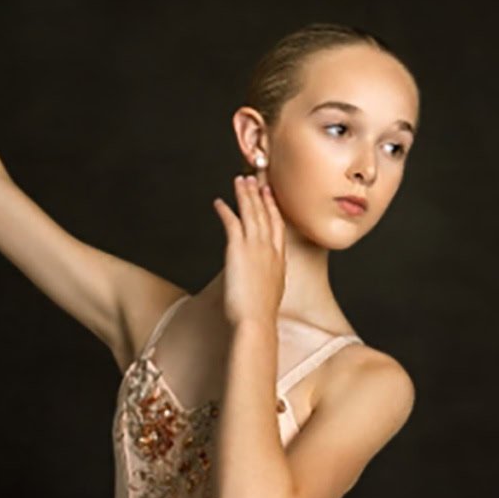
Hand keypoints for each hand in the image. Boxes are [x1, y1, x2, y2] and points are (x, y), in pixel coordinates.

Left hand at [212, 172, 286, 326]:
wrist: (255, 320)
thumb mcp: (272, 292)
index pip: (278, 225)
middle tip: (254, 177)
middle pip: (265, 214)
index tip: (269, 194)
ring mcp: (255, 247)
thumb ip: (269, 279)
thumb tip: (263, 280)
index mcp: (280, 259)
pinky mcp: (238, 249)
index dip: (273, 207)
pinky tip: (219, 202)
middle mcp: (269, 249)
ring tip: (239, 180)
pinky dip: (225, 210)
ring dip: (244, 195)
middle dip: (259, 194)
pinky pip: (231, 222)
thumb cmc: (261, 314)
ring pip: (250, 213)